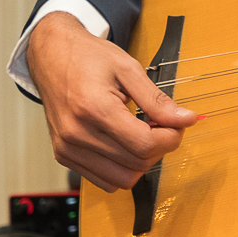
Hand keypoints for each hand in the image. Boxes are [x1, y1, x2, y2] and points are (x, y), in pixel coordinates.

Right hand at [26, 11, 198, 191]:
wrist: (52, 56)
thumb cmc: (87, 57)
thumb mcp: (128, 68)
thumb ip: (157, 99)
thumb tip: (185, 119)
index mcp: (93, 108)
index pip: (145, 144)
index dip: (171, 138)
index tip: (178, 125)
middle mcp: (76, 133)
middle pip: (136, 163)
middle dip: (160, 147)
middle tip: (162, 125)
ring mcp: (67, 147)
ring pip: (122, 179)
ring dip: (142, 162)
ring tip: (142, 134)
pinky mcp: (63, 155)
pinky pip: (104, 181)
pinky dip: (122, 169)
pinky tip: (125, 144)